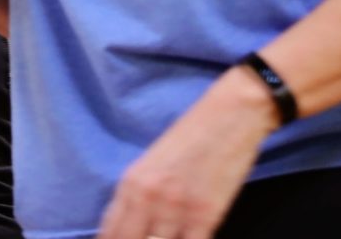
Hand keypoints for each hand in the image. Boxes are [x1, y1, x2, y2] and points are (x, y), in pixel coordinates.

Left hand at [97, 68, 277, 238]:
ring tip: (172, 235)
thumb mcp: (154, 161)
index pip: (110, 232)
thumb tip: (134, 228)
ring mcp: (176, 209)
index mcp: (131, 181)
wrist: (230, 114)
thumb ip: (140, 195)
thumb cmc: (193, 133)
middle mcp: (148, 197)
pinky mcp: (205, 216)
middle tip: (149, 237)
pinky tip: (190, 237)